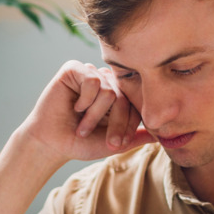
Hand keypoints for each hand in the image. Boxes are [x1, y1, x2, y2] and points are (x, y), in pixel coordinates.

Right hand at [21, 60, 155, 164]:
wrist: (51, 143)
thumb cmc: (79, 142)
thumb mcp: (113, 142)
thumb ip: (136, 137)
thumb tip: (162, 136)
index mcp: (117, 94)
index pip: (135, 103)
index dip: (128, 124)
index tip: (118, 143)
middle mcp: (105, 80)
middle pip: (124, 97)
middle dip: (115, 124)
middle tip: (106, 141)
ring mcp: (90, 73)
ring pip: (109, 91)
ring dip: (95, 116)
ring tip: (82, 126)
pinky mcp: (74, 69)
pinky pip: (93, 80)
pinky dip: (85, 100)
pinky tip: (74, 107)